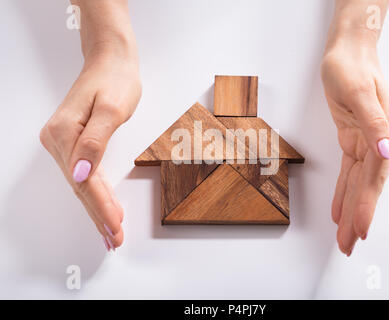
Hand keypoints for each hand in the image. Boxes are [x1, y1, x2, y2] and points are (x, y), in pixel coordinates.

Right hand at [40, 47, 140, 250]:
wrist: (110, 60)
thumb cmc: (115, 80)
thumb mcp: (112, 109)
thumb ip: (94, 142)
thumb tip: (80, 174)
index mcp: (65, 133)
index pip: (85, 181)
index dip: (101, 206)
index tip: (114, 226)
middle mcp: (57, 140)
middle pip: (80, 187)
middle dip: (99, 216)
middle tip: (114, 239)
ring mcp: (62, 142)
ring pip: (82, 185)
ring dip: (97, 209)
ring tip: (110, 232)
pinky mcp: (71, 142)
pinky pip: (84, 174)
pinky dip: (96, 193)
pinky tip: (104, 207)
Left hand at [321, 40, 388, 255]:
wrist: (347, 54)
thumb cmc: (352, 68)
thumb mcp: (359, 93)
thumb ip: (374, 124)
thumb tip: (387, 152)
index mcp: (388, 133)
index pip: (375, 177)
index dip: (366, 204)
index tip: (360, 228)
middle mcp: (381, 142)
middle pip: (367, 186)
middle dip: (357, 217)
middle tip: (348, 244)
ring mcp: (369, 142)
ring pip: (358, 184)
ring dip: (350, 210)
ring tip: (343, 235)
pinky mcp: (355, 140)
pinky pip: (349, 172)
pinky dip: (343, 191)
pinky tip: (339, 209)